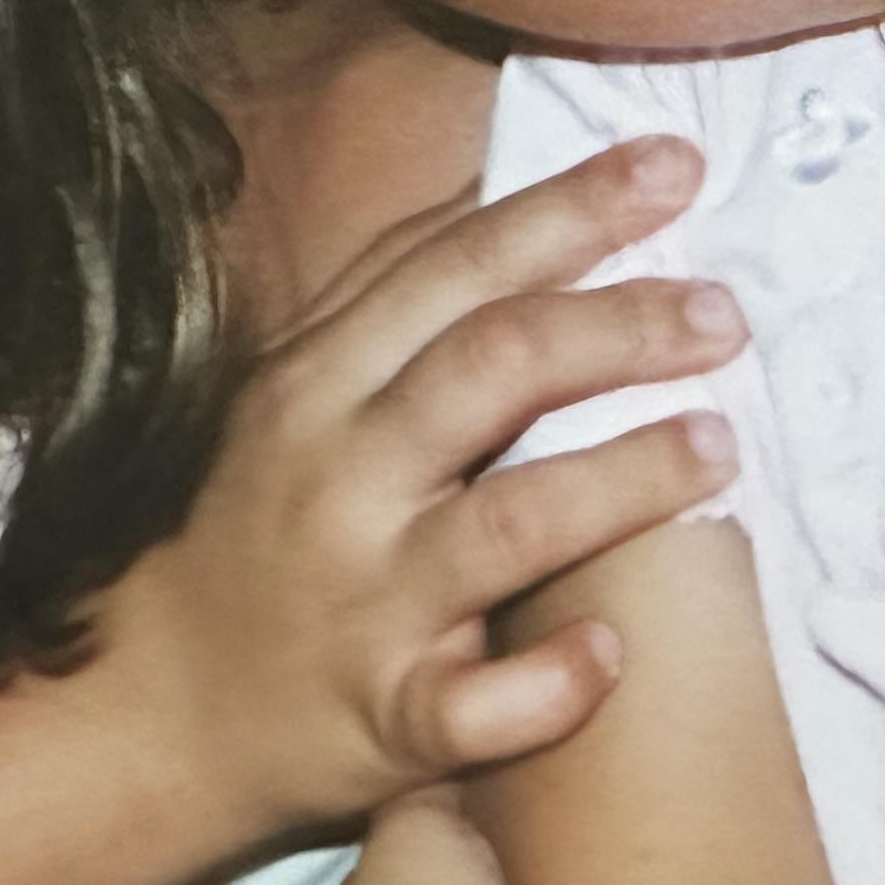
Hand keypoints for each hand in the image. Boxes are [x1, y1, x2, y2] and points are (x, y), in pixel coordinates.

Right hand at [103, 138, 747, 841]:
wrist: (157, 715)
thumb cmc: (268, 523)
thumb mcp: (302, 391)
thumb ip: (401, 291)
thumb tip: (523, 182)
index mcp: (319, 382)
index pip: (457, 268)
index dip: (573, 208)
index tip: (678, 164)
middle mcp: (339, 479)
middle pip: (496, 368)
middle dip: (623, 327)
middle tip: (727, 312)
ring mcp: (363, 604)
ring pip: (511, 521)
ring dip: (629, 477)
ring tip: (722, 445)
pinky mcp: (386, 720)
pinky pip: (475, 706)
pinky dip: (547, 683)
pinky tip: (611, 654)